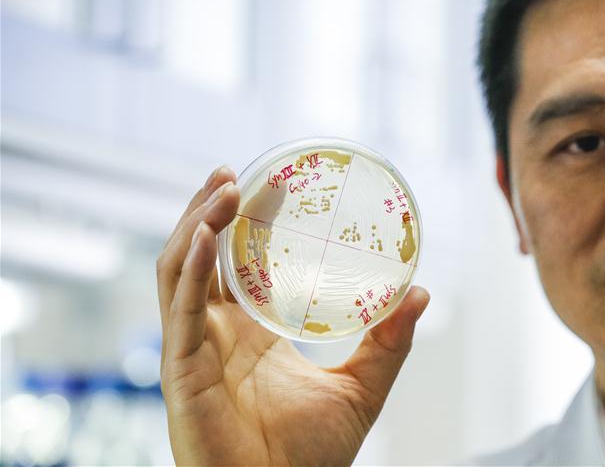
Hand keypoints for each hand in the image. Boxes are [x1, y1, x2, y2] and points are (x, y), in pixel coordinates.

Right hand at [157, 166, 429, 465]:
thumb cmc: (311, 458)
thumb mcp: (361, 388)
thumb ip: (389, 342)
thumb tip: (422, 292)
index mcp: (247, 334)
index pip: (232, 265)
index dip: (239, 223)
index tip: (264, 181)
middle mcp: (214, 335)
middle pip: (197, 257)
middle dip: (208, 211)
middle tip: (230, 171)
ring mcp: (193, 351)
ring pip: (178, 272)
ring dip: (195, 225)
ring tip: (222, 186)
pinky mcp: (182, 374)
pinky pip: (180, 312)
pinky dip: (190, 269)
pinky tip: (207, 235)